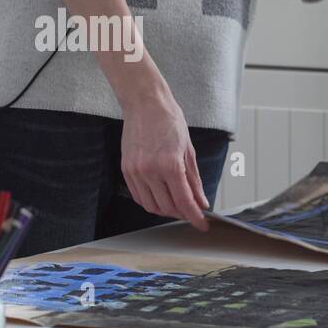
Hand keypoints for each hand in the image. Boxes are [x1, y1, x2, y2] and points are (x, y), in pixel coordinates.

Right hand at [119, 85, 209, 229]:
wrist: (144, 103)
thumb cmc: (168, 119)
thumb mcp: (188, 149)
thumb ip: (194, 179)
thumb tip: (201, 201)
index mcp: (170, 165)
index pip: (184, 202)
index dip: (194, 217)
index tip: (201, 224)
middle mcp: (150, 171)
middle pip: (167, 208)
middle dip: (181, 213)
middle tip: (191, 210)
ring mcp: (136, 171)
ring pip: (151, 206)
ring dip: (165, 210)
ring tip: (176, 203)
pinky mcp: (126, 170)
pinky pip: (138, 196)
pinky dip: (150, 201)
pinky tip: (160, 195)